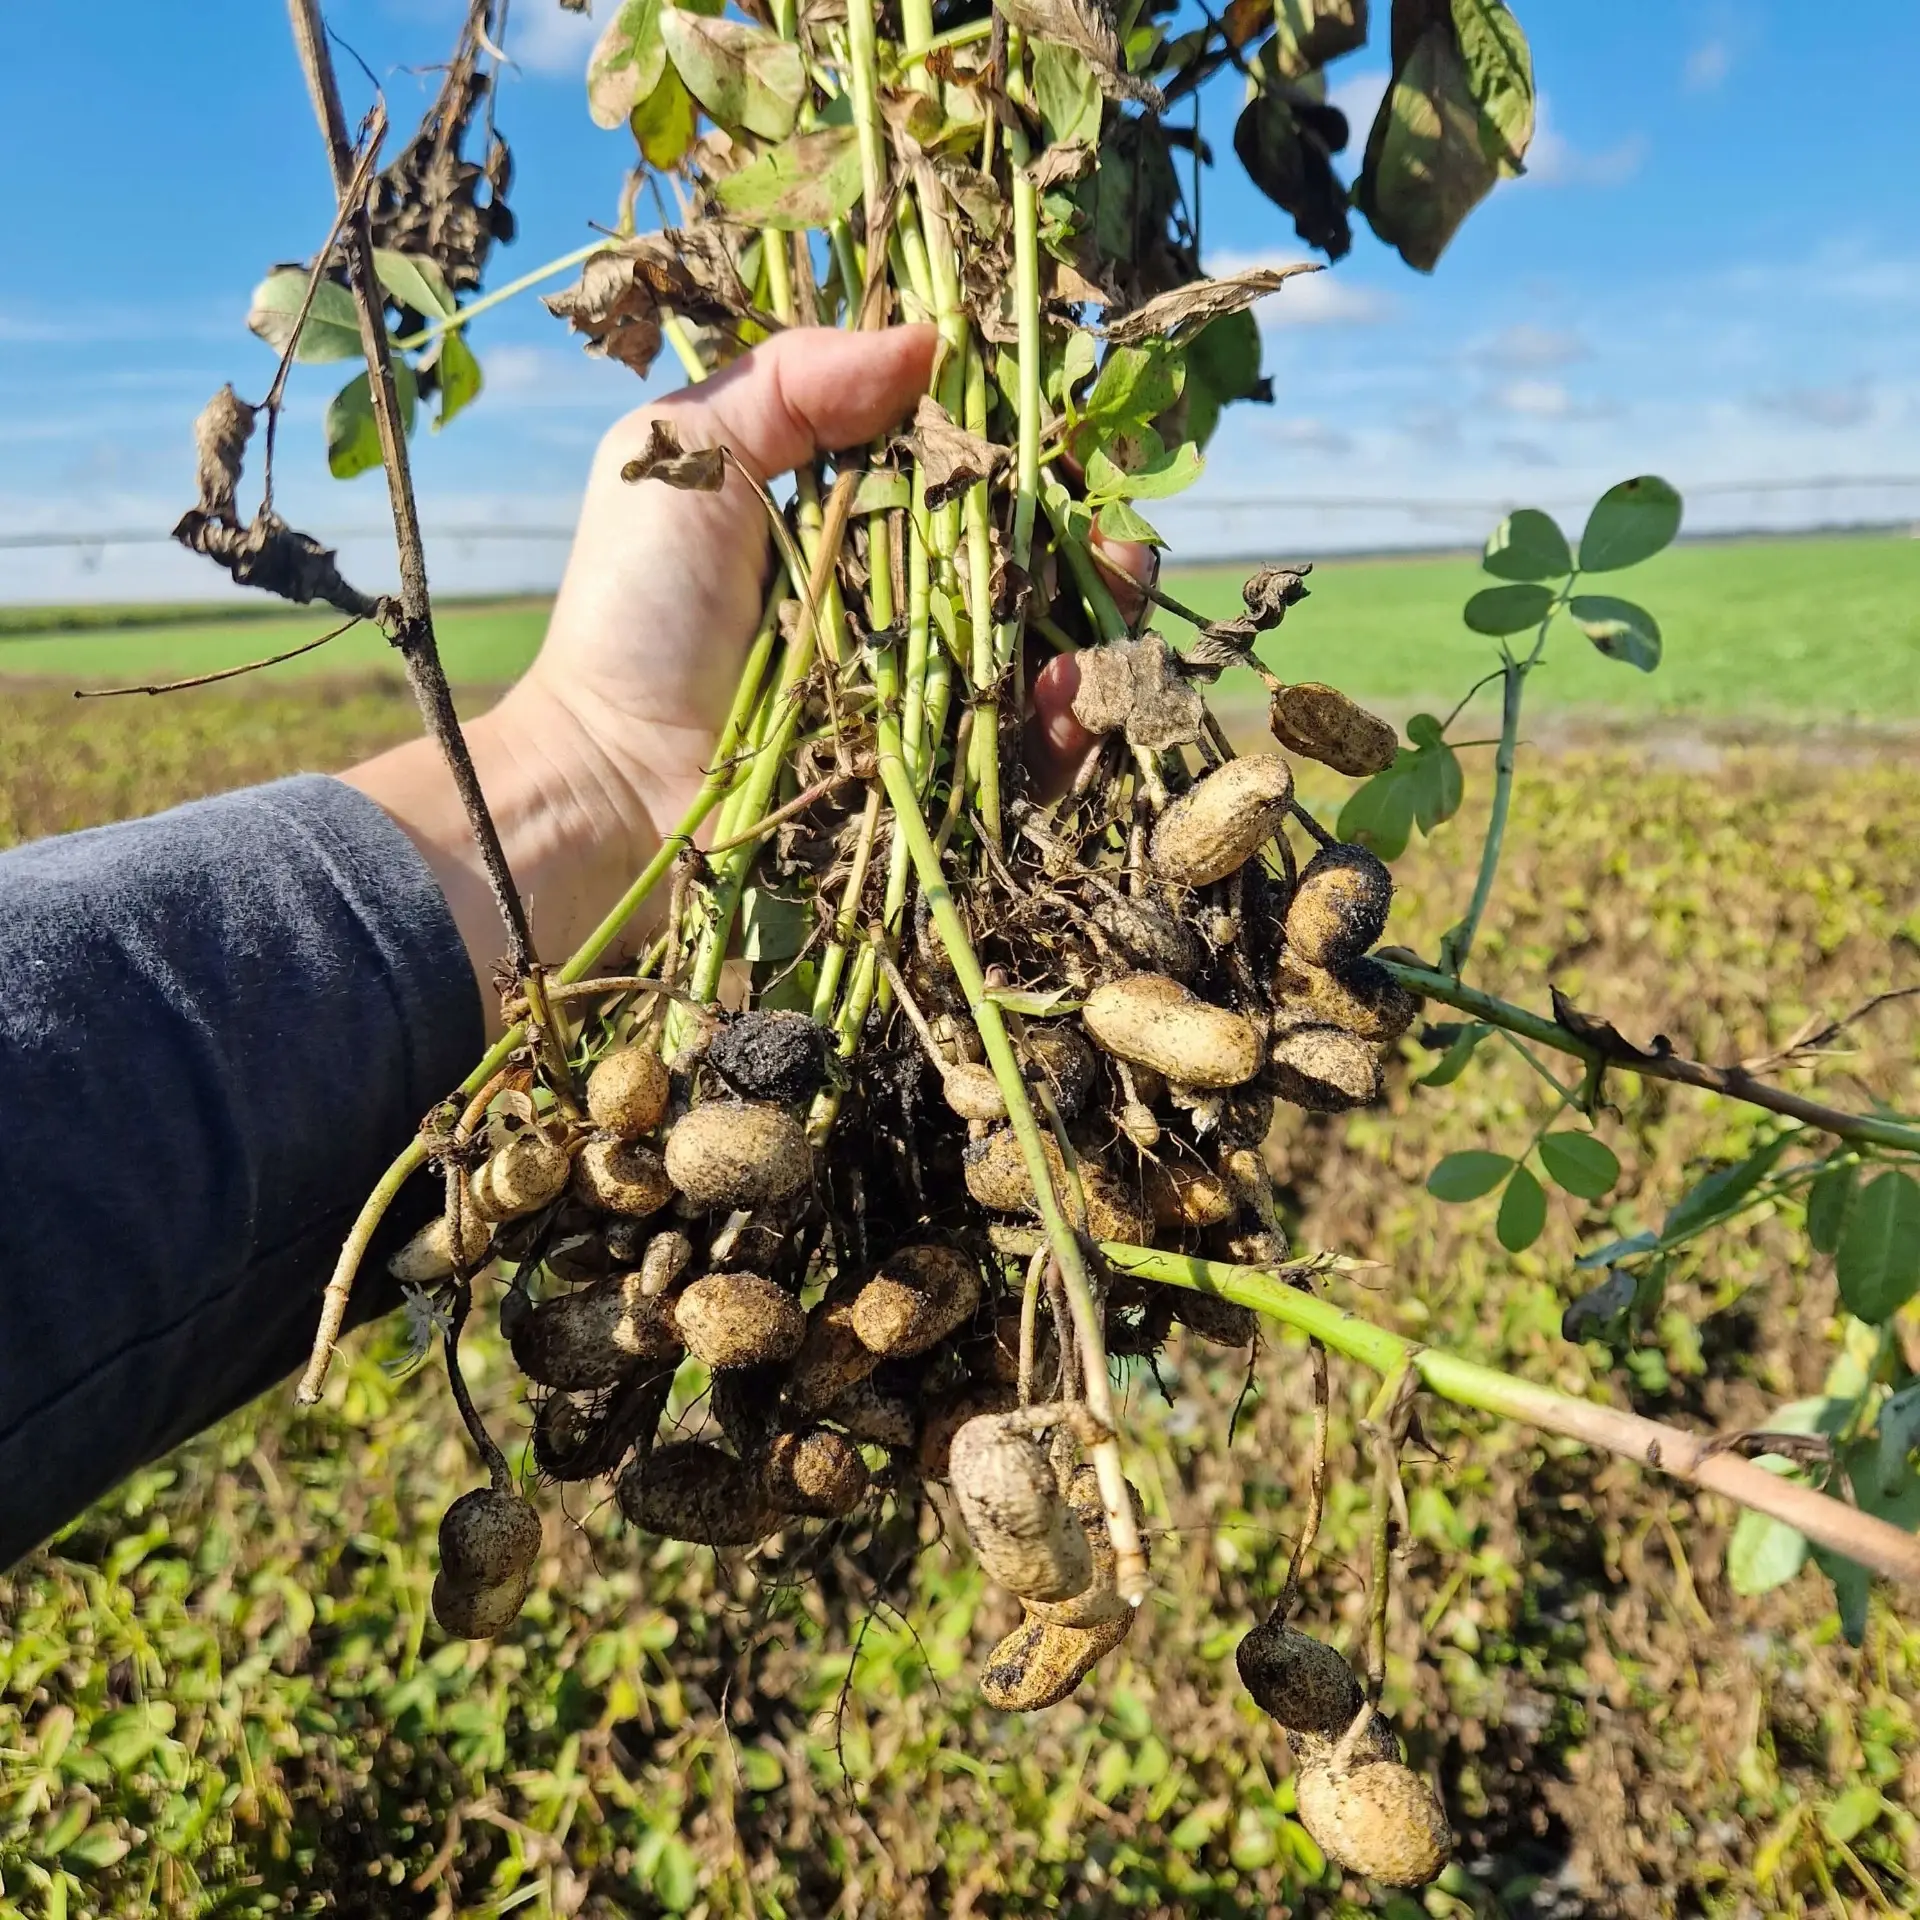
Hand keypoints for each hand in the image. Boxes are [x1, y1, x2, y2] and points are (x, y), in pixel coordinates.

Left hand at [343, 323, 1153, 1028]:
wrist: (605, 784)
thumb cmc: (630, 614)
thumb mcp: (681, 459)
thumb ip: (791, 383)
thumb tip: (927, 336)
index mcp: (845, 517)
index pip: (959, 465)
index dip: (1024, 443)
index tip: (1074, 420)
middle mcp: (896, 603)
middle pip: (1024, 554)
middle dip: (1088, 529)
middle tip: (1120, 519)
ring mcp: (920, 698)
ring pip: (1046, 649)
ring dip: (1099, 616)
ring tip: (1118, 590)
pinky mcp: (932, 787)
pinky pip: (1029, 757)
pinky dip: (1069, 725)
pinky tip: (1071, 692)